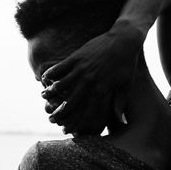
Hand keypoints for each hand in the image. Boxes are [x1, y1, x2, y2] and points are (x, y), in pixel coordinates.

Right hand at [41, 20, 142, 134]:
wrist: (124, 39)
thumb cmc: (127, 63)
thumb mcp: (126, 85)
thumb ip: (119, 104)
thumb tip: (121, 122)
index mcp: (102, 90)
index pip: (88, 112)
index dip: (78, 123)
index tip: (69, 130)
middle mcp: (89, 81)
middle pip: (71, 102)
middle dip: (61, 112)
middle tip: (51, 119)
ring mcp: (81, 68)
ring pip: (62, 84)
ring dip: (51, 92)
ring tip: (44, 97)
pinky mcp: (77, 56)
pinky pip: (60, 67)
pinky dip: (51, 73)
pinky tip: (44, 78)